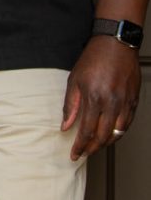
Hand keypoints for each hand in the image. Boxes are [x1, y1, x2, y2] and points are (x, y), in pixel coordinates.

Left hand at [61, 36, 139, 159]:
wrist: (115, 45)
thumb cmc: (93, 59)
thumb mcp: (74, 79)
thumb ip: (70, 105)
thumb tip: (65, 126)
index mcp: (94, 98)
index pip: (86, 131)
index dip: (80, 146)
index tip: (74, 154)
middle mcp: (111, 104)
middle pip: (103, 136)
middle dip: (92, 149)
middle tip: (83, 154)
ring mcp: (125, 104)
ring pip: (117, 133)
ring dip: (105, 144)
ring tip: (94, 147)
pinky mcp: (133, 102)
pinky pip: (127, 124)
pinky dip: (118, 134)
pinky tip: (110, 135)